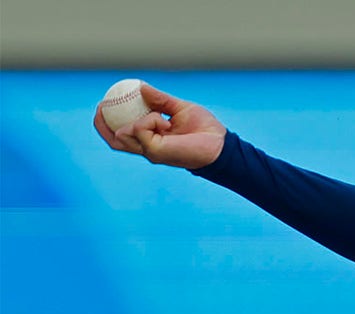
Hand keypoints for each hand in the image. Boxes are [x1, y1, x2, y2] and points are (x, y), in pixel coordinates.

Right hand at [94, 82, 225, 169]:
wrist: (220, 145)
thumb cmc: (204, 130)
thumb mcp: (179, 108)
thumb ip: (161, 99)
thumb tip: (141, 87)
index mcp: (151, 138)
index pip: (121, 133)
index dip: (106, 121)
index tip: (103, 103)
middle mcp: (147, 147)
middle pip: (114, 141)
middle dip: (101, 124)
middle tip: (100, 106)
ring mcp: (150, 151)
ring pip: (123, 135)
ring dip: (136, 119)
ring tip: (157, 114)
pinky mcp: (155, 152)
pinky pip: (140, 130)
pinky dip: (149, 121)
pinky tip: (164, 120)